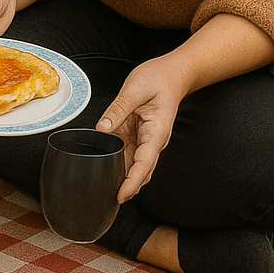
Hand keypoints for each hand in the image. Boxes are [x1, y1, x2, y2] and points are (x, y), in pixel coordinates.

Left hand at [96, 53, 188, 201]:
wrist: (171, 74)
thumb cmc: (157, 80)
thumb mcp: (134, 90)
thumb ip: (118, 109)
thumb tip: (103, 127)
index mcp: (156, 132)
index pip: (145, 163)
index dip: (132, 182)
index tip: (122, 195)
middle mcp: (153, 140)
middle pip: (140, 170)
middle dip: (127, 186)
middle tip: (107, 198)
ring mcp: (146, 139)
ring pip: (134, 164)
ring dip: (122, 176)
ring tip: (105, 188)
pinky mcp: (138, 134)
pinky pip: (129, 152)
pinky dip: (119, 162)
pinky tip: (107, 168)